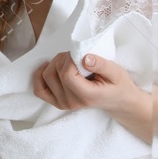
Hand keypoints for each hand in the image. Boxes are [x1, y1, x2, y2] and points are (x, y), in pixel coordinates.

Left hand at [31, 52, 156, 142]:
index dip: (69, 60)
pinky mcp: (57, 102)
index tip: (80, 55)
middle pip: (54, 74)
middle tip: (77, 56)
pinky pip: (39, 90)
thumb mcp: (117, 72)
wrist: (118, 100)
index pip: (67, 75)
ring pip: (46, 77)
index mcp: (86, 96)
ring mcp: (63, 104)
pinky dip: (40, 76)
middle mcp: (71, 102)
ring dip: (54, 63)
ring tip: (69, 61)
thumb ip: (102, 65)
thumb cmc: (118, 85)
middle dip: (63, 59)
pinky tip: (48, 66)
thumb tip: (85, 57)